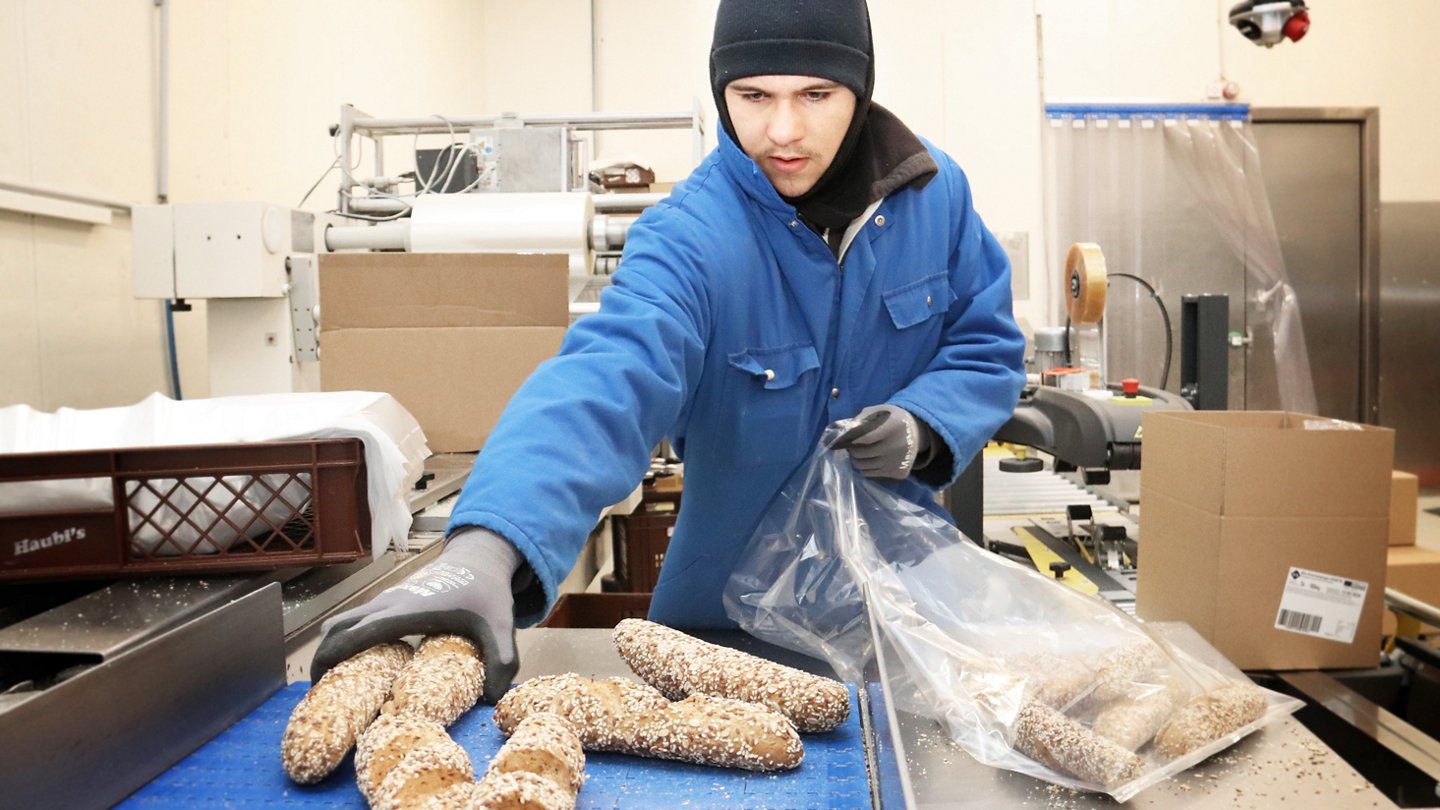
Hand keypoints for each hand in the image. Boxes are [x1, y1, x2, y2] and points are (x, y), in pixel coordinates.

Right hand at [311, 527, 522, 701]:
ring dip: (331, 648)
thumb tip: (493, 699)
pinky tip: (359, 666)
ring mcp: (386, 600)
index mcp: (409, 611)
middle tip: (322, 694)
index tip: (320, 684)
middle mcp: (389, 603)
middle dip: (323, 658)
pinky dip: (344, 641)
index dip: (335, 656)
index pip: (360, 632)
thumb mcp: (502, 626)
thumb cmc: (487, 592)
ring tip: (337, 685)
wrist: (479, 558)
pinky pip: (354, 621)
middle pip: (337, 627)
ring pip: (342, 622)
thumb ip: (502, 660)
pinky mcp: (388, 601)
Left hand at [829, 404, 932, 479]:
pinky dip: (866, 467)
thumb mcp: (879, 411)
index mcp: (893, 427)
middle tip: (852, 445)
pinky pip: (870, 474)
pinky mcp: (899, 473)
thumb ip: (860, 419)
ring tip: (861, 451)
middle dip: (852, 449)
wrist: (916, 433)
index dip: (849, 439)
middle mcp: (897, 446)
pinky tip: (871, 458)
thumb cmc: (891, 420)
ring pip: (863, 467)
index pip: (863, 438)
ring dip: (857, 459)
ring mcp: (898, 462)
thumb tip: (841, 432)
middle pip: (861, 454)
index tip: (843, 438)